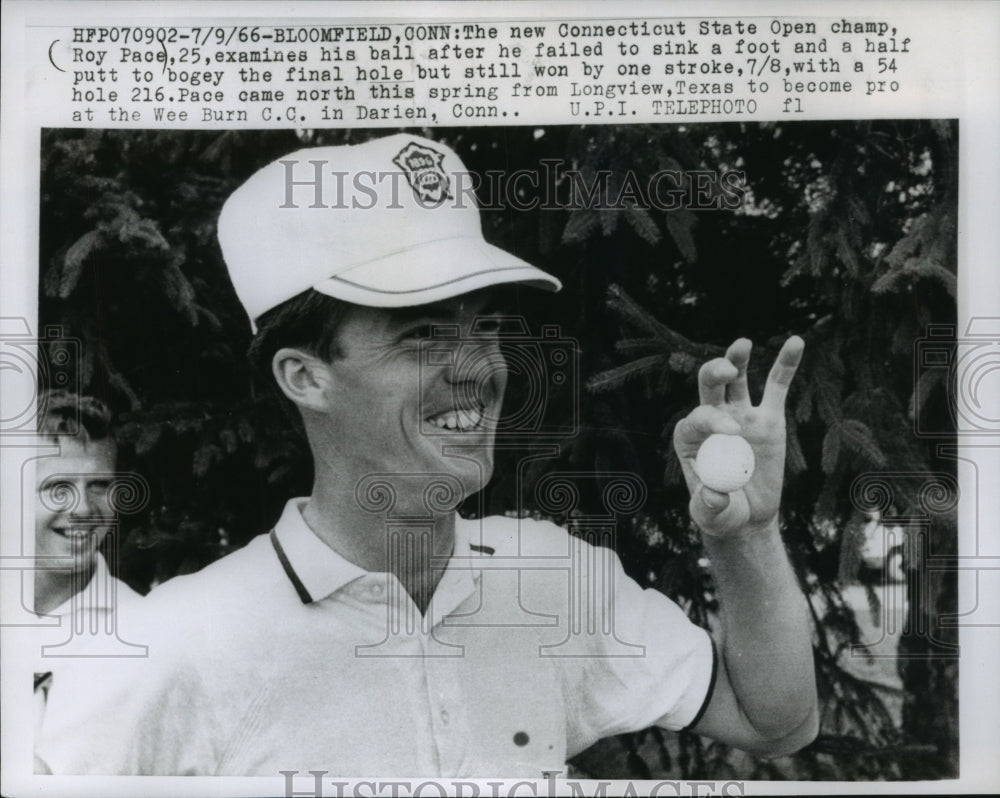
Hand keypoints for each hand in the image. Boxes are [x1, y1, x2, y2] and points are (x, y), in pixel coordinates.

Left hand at [673, 336, 803, 537]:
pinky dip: (786, 365)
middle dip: (715, 374)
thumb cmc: (722, 513)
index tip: (733, 432)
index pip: (697, 418)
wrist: (747, 515)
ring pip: (737, 379)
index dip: (713, 418)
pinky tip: (796, 342)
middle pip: (709, 387)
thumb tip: (715, 493)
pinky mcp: (768, 417)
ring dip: (736, 359)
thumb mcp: (712, 514)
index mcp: (690, 438)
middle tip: (728, 373)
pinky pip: (777, 386)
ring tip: (742, 344)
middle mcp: (713, 418)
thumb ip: (710, 505)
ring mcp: (741, 414)